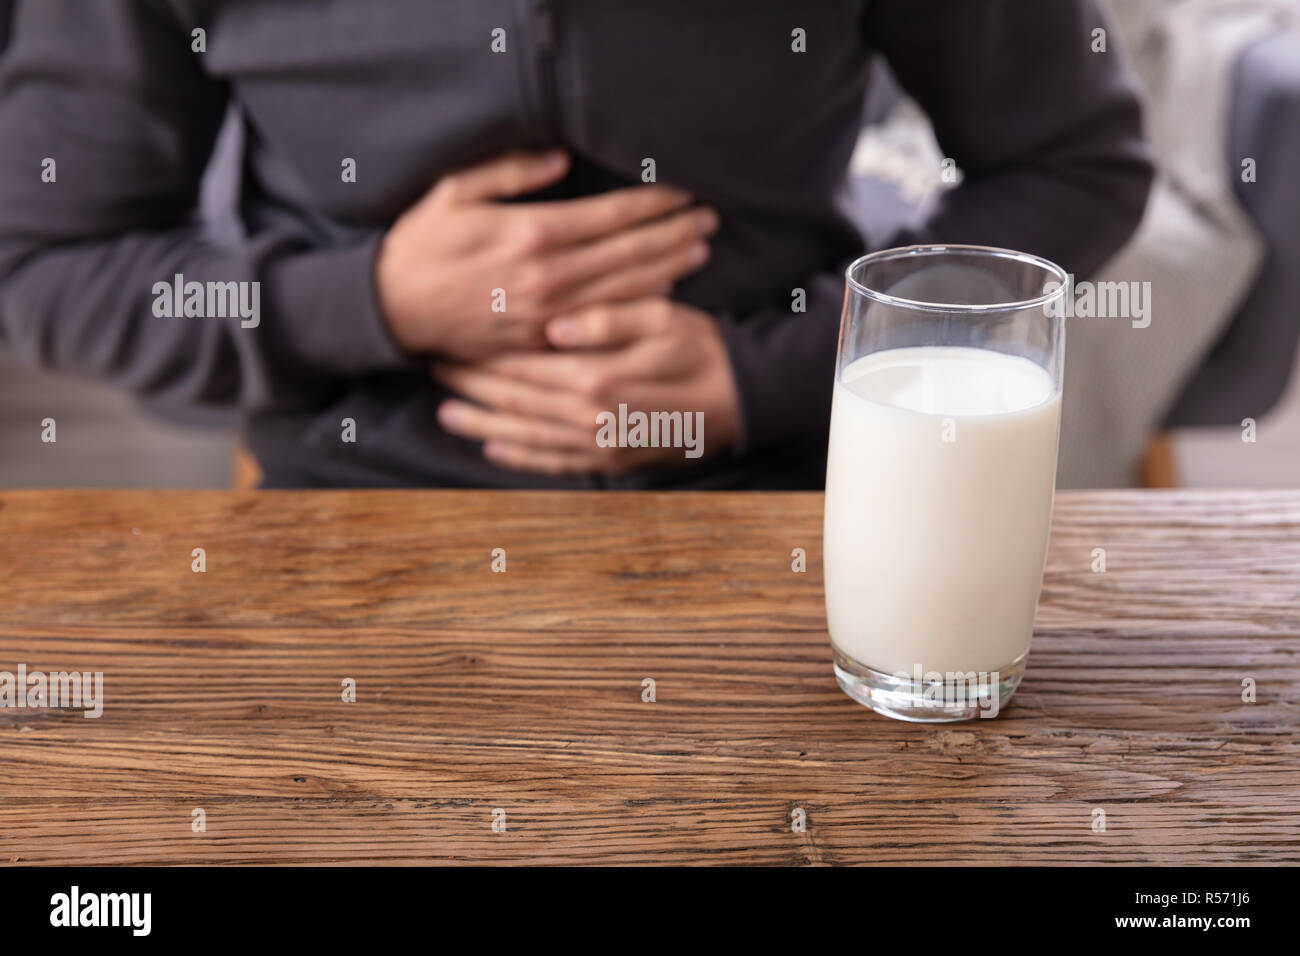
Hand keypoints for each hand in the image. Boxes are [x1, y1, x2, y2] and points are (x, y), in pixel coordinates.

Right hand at [375, 150, 717, 360]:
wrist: (391, 309)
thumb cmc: (421, 245)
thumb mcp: (454, 192)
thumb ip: (509, 172)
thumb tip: (561, 159)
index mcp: (533, 234)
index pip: (614, 215)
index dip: (656, 203)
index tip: (685, 192)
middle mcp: (549, 277)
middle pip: (632, 254)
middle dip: (675, 234)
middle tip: (709, 221)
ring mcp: (549, 316)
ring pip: (625, 292)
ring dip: (668, 270)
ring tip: (699, 253)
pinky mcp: (542, 344)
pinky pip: (602, 327)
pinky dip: (636, 310)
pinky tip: (662, 297)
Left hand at [433, 298, 740, 475]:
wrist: (745, 399)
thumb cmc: (704, 348)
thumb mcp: (664, 318)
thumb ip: (609, 320)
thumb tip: (557, 325)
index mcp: (597, 378)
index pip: (522, 365)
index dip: (482, 352)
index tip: (449, 337)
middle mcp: (590, 419)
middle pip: (515, 400)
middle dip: (471, 384)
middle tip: (433, 367)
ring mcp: (598, 447)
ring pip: (525, 436)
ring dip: (483, 423)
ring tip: (444, 412)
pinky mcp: (610, 464)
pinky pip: (554, 464)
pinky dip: (520, 457)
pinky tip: (492, 447)